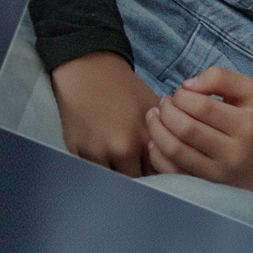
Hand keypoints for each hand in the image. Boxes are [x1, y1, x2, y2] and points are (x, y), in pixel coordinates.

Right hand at [50, 51, 160, 175]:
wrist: (90, 72)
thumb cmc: (124, 89)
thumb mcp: (153, 107)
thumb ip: (165, 134)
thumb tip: (177, 156)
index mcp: (145, 138)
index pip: (158, 172)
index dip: (161, 173)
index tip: (162, 171)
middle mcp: (122, 149)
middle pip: (136, 181)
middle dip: (140, 176)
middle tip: (141, 170)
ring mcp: (97, 153)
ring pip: (113, 180)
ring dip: (118, 174)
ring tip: (121, 164)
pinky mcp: (76, 153)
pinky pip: (90, 173)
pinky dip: (97, 169)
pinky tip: (102, 157)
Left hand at [142, 65, 252, 207]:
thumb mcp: (252, 91)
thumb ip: (221, 78)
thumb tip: (187, 85)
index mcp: (247, 125)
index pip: (203, 107)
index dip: (182, 96)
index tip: (180, 91)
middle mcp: (234, 152)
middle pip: (187, 129)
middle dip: (167, 112)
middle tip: (164, 103)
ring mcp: (220, 173)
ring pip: (177, 151)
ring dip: (157, 131)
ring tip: (155, 117)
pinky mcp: (208, 186)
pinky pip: (175, 172)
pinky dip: (158, 156)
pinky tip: (156, 141)